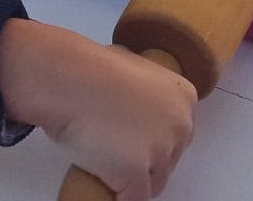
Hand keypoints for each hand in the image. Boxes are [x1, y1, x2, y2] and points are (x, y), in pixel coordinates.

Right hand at [0, 20, 195, 199]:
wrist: (69, 79)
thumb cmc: (91, 68)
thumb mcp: (131, 64)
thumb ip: (145, 90)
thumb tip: (135, 103)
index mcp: (183, 97)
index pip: (176, 133)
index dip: (151, 137)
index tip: (132, 135)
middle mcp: (179, 125)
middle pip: (167, 159)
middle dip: (144, 159)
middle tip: (114, 147)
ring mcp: (160, 151)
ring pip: (151, 182)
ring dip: (129, 177)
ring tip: (102, 158)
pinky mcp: (138, 175)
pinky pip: (131, 197)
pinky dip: (115, 192)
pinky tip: (99, 177)